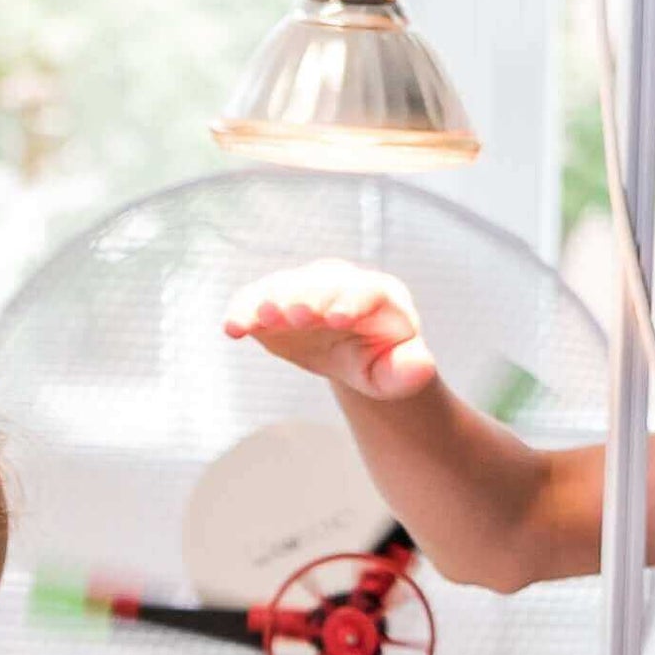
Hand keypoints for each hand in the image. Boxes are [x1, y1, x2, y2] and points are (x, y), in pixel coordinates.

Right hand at [221, 260, 438, 405]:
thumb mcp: (396, 373)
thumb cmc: (380, 363)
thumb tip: (422, 366)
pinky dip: (243, 311)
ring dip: (272, 301)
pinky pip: (257, 299)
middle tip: (294, 315)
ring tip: (259, 318)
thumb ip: (409, 372)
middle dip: (308, 299)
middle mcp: (341, 281)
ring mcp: (305, 286)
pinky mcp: (274, 298)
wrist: (351, 354)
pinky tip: (232, 328)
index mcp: (381, 295)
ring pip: (287, 287)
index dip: (353, 302)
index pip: (369, 291)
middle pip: (324, 285)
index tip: (337, 318)